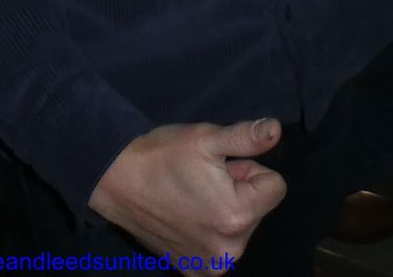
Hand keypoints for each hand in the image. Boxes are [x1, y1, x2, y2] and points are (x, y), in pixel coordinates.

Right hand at [89, 119, 287, 263]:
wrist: (115, 181)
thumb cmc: (161, 156)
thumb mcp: (205, 138)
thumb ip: (246, 137)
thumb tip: (276, 129)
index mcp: (238, 216)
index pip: (275, 186)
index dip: (249, 169)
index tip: (221, 167)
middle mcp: (230, 250)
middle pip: (257, 210)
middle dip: (237, 192)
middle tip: (202, 180)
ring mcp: (212, 266)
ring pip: (239, 228)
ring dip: (223, 212)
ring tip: (191, 197)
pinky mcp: (195, 272)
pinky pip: (220, 246)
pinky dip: (208, 232)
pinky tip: (184, 218)